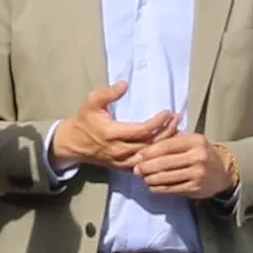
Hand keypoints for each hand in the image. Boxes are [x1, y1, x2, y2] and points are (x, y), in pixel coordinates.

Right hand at [49, 75, 173, 171]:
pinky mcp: (124, 168)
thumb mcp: (92, 102)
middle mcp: (119, 150)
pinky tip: (168, 146)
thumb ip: (108, 93)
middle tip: (178, 119)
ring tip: (178, 130)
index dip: (158, 122)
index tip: (168, 112)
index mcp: (111, 134)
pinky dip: (158, 156)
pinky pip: (146, 164)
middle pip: (150, 145)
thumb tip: (125, 84)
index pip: (142, 131)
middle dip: (167, 132)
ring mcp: (122, 161)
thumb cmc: (85, 120)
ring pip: (150, 157)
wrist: (74, 144)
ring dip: (166, 145)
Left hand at [122, 125, 236, 206]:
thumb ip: (171, 142)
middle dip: (147, 167)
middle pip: (165, 162)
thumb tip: (144, 149)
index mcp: (195, 141)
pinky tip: (152, 187)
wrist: (223, 172)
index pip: (167, 146)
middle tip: (135, 170)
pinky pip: (172, 189)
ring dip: (150, 179)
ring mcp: (198, 173)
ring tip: (142, 178)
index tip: (137, 156)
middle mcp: (198, 156)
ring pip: (167, 177)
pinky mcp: (196, 188)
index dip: (149, 151)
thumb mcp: (191, 142)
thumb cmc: (200, 154)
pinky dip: (159, 188)